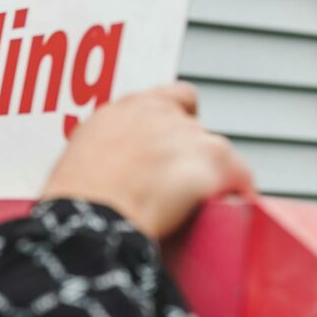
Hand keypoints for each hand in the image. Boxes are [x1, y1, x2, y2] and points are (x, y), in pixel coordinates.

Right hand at [42, 82, 253, 239]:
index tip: (175, 145)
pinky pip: (240, 174)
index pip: (175, 98)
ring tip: (196, 205)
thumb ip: (110, 148)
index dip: (181, 121)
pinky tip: (230, 207)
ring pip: (217, 151)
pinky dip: (238, 190)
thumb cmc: (76, 201)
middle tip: (177, 188)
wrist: (90, 218)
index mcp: (126, 109)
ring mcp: (187, 134)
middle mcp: (159, 113)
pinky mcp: (212, 159)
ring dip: (211, 174)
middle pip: (196, 129)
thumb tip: (119, 169)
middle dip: (190, 157)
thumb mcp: (83, 158)